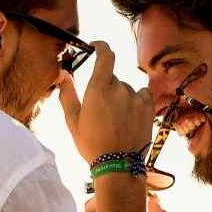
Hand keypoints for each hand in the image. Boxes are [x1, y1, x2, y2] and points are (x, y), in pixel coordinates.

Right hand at [57, 42, 155, 162]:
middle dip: (105, 87)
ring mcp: (136, 97)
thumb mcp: (73, 121)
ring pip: (126, 88)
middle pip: (112, 78)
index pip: (106, 55)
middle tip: (100, 109)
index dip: (101, 46)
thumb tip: (63, 74)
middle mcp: (119, 88)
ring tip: (115, 120)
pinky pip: (142, 94)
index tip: (96, 46)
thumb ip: (67, 94)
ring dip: (121, 97)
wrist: (118, 165)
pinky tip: (130, 116)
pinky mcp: (148, 107)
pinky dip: (136, 100)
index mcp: (98, 89)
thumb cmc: (91, 144)